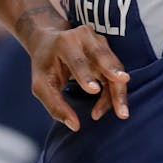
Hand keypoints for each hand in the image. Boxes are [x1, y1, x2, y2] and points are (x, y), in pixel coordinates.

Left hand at [21, 6, 129, 128]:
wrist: (50, 41)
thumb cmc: (45, 65)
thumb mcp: (41, 85)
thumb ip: (55, 105)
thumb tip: (74, 126)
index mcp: (64, 42)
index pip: (77, 61)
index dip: (85, 75)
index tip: (94, 90)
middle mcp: (84, 37)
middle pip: (103, 59)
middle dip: (114, 80)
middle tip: (120, 100)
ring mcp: (99, 40)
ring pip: (114, 66)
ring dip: (118, 90)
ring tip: (121, 112)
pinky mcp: (107, 48)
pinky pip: (116, 69)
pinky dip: (116, 88)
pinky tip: (114, 105)